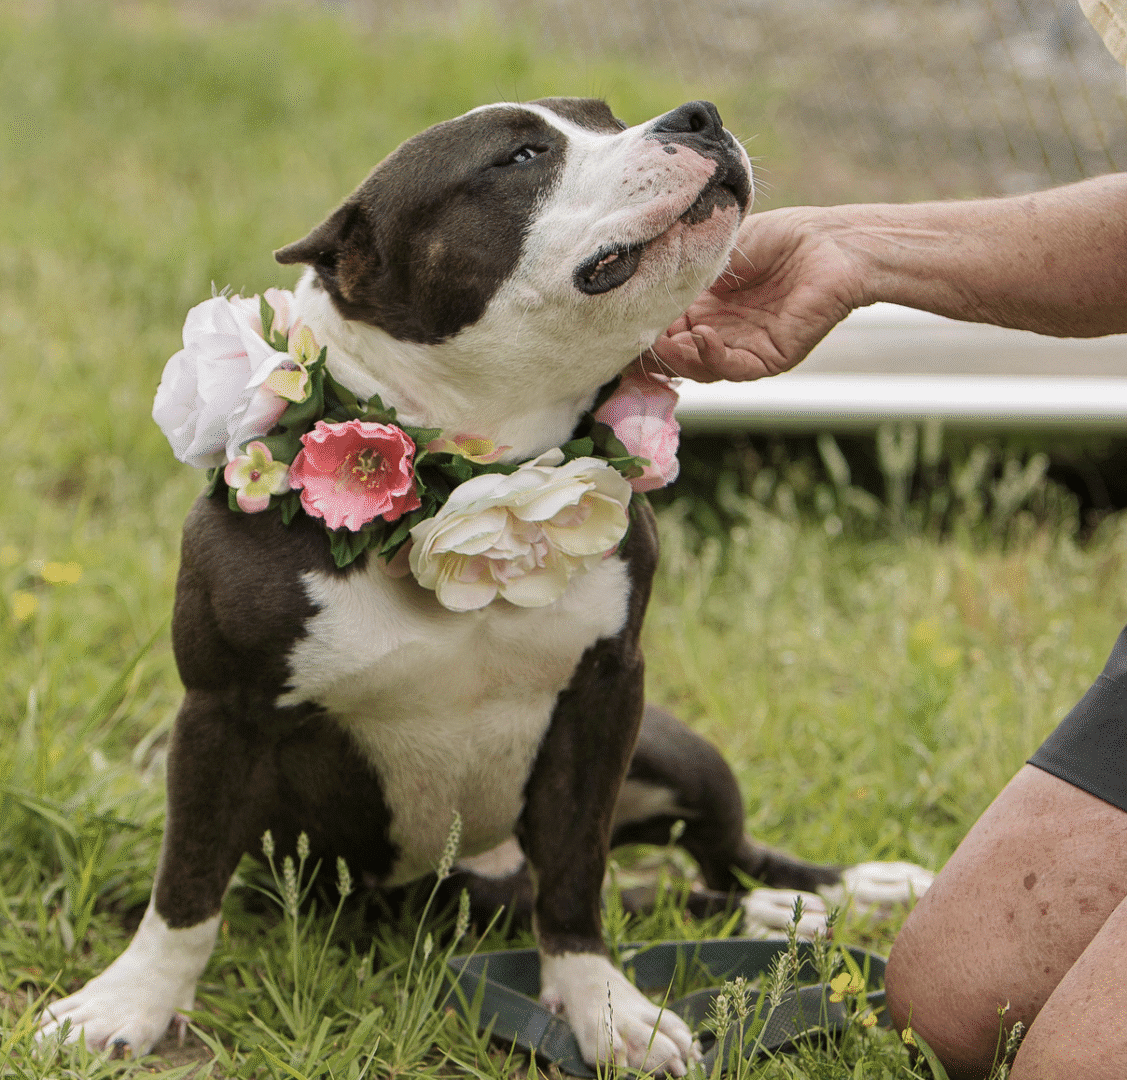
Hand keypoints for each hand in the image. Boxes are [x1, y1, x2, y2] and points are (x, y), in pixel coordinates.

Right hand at [649, 207, 865, 381]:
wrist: (831, 242)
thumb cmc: (780, 236)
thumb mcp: (718, 250)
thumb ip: (684, 270)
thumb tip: (640, 281)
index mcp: (707, 307)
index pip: (666, 328)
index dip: (646, 327)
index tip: (622, 319)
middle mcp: (722, 331)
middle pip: (678, 354)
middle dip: (656, 348)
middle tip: (635, 335)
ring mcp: (744, 348)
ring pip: (700, 368)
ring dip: (678, 357)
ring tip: (665, 339)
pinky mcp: (769, 358)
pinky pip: (733, 368)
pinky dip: (712, 356)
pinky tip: (701, 335)